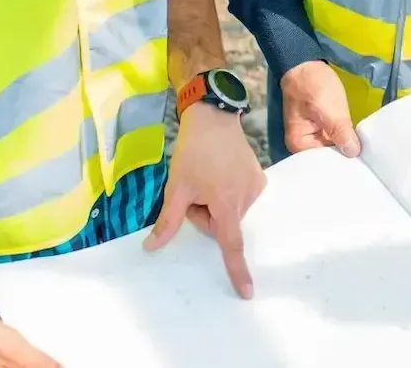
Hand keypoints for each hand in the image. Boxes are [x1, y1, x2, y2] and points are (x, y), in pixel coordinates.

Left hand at [144, 104, 265, 298]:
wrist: (214, 117)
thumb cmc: (194, 152)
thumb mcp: (176, 187)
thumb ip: (168, 221)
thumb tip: (151, 248)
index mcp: (227, 204)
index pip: (231, 245)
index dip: (237, 270)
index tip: (247, 292)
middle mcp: (247, 199)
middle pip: (223, 225)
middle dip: (205, 215)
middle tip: (194, 191)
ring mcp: (256, 187)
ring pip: (230, 211)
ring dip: (216, 203)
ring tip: (208, 176)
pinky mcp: (259, 177)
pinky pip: (240, 197)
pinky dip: (227, 192)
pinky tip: (220, 172)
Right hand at [279, 60, 359, 156]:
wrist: (306, 62)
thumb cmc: (312, 85)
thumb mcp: (328, 109)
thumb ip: (340, 132)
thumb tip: (353, 153)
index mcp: (298, 144)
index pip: (322, 164)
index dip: (341, 164)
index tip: (360, 168)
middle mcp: (303, 145)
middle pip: (327, 159)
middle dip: (345, 157)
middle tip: (368, 164)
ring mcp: (313, 136)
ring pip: (333, 149)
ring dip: (347, 148)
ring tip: (367, 158)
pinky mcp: (323, 128)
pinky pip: (335, 139)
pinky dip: (345, 139)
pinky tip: (359, 143)